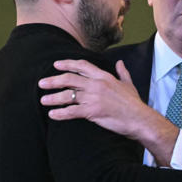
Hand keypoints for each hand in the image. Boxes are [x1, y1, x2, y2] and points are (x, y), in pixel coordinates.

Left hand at [38, 59, 178, 164]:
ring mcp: (94, 98)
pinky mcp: (93, 112)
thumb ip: (122, 72)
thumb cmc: (134, 104)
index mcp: (104, 76)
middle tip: (42, 83)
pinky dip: (60, 113)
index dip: (67, 64)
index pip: (82, 66)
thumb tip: (120, 62)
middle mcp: (97, 84)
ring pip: (68, 95)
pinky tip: (52, 115)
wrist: (139, 119)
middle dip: (53, 80)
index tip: (56, 65)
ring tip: (43, 100)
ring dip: (53, 98)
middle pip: (70, 79)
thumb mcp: (128, 84)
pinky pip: (72, 111)